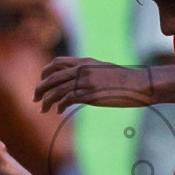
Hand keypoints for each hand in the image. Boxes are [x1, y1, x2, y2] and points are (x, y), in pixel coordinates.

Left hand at [34, 57, 151, 112]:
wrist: (139, 84)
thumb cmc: (125, 80)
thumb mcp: (104, 70)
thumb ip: (90, 72)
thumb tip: (83, 81)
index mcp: (85, 62)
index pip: (57, 63)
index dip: (46, 72)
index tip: (42, 81)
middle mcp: (82, 69)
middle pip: (52, 77)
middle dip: (40, 88)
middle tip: (35, 98)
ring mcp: (85, 82)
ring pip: (57, 89)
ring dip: (47, 100)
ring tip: (43, 109)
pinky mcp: (90, 94)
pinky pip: (67, 99)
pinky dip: (60, 106)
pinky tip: (59, 111)